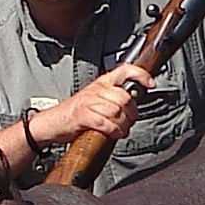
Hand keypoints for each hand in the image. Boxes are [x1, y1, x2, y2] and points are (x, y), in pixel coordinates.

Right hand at [35, 61, 151, 147]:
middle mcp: (96, 89)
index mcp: (101, 83)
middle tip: (130, 122)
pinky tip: (114, 133)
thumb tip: (134, 103)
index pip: (124, 70)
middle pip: (125, 97)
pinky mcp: (82, 115)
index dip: (140, 75)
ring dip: (123, 125)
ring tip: (121, 130)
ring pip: (117, 111)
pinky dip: (113, 130)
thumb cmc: (75, 113)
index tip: (151, 83)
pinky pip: (105, 122)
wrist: (53, 122)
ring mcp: (88, 102)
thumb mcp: (95, 99)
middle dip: (132, 113)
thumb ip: (113, 99)